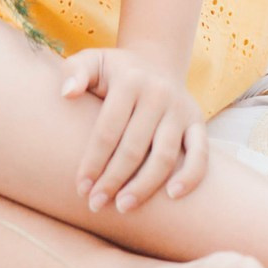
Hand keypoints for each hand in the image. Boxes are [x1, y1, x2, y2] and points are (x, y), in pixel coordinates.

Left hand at [60, 45, 207, 212]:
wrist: (156, 61)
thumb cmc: (114, 69)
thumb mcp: (91, 60)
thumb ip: (74, 71)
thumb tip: (67, 93)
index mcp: (129, 82)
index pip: (107, 130)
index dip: (93, 162)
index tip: (81, 187)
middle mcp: (158, 95)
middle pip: (134, 148)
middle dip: (113, 180)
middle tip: (96, 204)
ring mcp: (180, 110)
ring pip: (164, 156)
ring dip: (144, 186)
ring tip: (124, 206)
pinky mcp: (198, 122)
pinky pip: (200, 154)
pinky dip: (190, 176)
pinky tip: (172, 196)